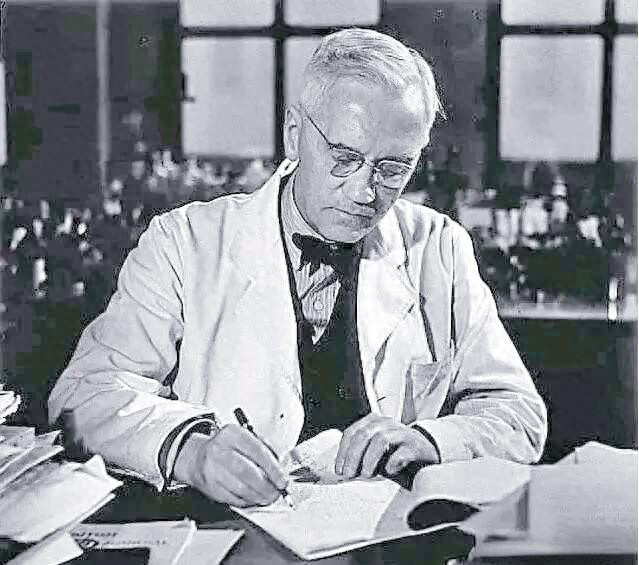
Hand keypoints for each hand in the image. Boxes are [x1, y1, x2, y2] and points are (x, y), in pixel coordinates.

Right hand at [173, 424, 287, 506]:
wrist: (197, 457)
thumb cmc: (226, 447)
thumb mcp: (244, 438)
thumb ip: (264, 448)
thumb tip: (281, 466)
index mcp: (232, 434)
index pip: (257, 451)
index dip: (273, 468)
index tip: (282, 479)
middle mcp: (220, 450)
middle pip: (247, 472)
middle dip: (266, 486)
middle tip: (276, 492)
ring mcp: (212, 469)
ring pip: (240, 488)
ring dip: (258, 496)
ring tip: (267, 497)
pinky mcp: (210, 486)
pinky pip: (232, 498)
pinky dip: (246, 501)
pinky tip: (253, 498)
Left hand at [334, 414, 439, 478]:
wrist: (427, 453)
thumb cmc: (397, 453)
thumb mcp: (376, 452)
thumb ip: (361, 456)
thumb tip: (344, 469)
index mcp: (373, 422)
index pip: (352, 432)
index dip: (343, 452)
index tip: (339, 469)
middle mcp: (386, 423)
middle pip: (363, 435)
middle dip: (353, 457)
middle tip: (350, 474)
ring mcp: (401, 432)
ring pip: (380, 439)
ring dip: (370, 460)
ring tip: (367, 474)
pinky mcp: (415, 444)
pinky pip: (400, 453)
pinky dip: (392, 463)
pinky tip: (390, 471)